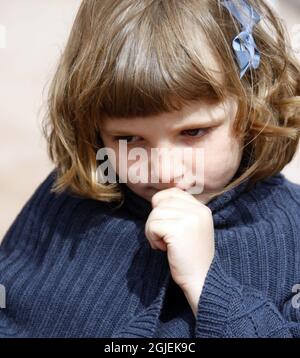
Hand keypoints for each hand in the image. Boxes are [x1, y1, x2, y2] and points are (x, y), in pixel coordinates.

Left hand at [145, 187, 214, 313]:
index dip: (161, 206)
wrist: (201, 280)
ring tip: (164, 244)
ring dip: (152, 230)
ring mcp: (189, 218)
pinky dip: (152, 238)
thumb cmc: (191, 257)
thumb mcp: (191, 228)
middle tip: (163, 237)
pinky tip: (163, 249)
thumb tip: (156, 200)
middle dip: (156, 219)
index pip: (172, 192)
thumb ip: (180, 212)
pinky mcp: (178, 229)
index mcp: (202, 208)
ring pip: (154, 213)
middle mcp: (198, 210)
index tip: (166, 226)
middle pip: (160, 201)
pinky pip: (153, 225)